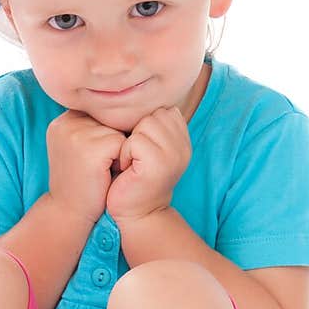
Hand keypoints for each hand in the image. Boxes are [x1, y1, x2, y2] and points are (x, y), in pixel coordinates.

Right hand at [45, 109, 125, 226]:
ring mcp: (76, 134)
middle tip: (98, 166)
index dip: (106, 136)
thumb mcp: (79, 149)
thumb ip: (91, 127)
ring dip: (117, 151)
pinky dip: (121, 159)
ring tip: (101, 170)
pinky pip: (122, 143)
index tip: (95, 158)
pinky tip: (106, 173)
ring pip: (118, 131)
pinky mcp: (90, 149)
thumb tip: (127, 107)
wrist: (68, 214)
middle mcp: (66, 123)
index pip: (100, 113)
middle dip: (112, 142)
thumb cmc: (80, 183)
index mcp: (62, 121)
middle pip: (110, 120)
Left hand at [105, 106, 191, 223]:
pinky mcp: (159, 165)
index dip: (144, 125)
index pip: (162, 109)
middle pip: (154, 113)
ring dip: (129, 143)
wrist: (136, 214)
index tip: (141, 150)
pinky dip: (125, 154)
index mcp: (182, 139)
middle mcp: (184, 146)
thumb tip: (135, 94)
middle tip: (134, 158)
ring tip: (131, 163)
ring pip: (144, 124)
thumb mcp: (146, 147)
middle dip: (136, 132)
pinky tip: (128, 170)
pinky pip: (135, 141)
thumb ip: (151, 125)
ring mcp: (174, 155)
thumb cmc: (134, 179)